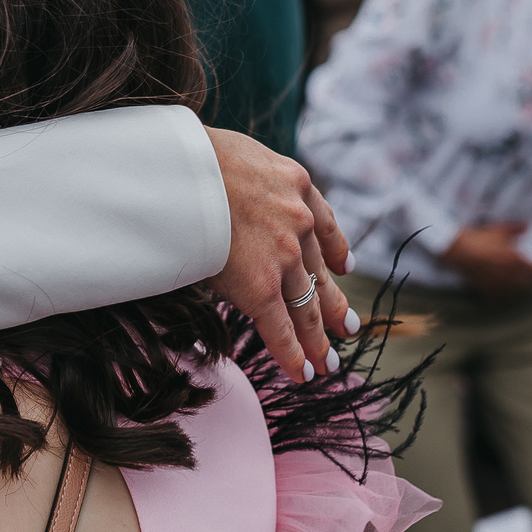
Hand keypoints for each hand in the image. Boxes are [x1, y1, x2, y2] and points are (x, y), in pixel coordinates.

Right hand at [206, 129, 351, 381]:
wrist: (183, 168)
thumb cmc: (193, 157)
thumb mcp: (240, 156)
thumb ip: (251, 185)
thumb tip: (231, 205)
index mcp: (298, 183)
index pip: (324, 225)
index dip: (336, 251)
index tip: (345, 267)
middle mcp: (300, 220)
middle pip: (321, 272)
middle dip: (334, 304)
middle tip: (347, 327)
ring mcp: (284, 255)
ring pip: (307, 305)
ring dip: (319, 337)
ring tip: (329, 361)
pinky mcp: (262, 286)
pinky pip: (281, 327)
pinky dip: (294, 354)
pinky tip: (304, 374)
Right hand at [438, 223, 531, 300]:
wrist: (459, 250)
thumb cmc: (481, 238)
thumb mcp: (500, 230)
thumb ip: (517, 229)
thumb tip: (528, 226)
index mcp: (516, 261)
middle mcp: (509, 275)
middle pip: (528, 284)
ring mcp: (497, 284)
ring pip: (514, 292)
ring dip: (519, 289)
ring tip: (519, 285)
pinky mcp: (485, 289)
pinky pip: (497, 297)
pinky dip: (501, 295)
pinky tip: (501, 292)